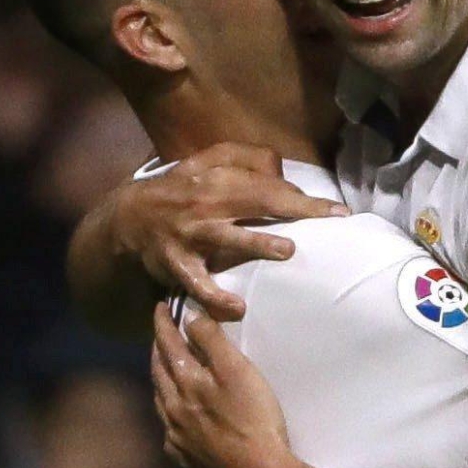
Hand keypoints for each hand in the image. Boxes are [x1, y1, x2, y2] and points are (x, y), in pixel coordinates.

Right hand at [70, 144, 347, 322]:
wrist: (129, 219)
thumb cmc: (182, 190)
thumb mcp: (207, 162)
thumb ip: (245, 159)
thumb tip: (283, 169)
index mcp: (218, 178)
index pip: (268, 184)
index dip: (304, 196)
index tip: (338, 212)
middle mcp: (206, 203)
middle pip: (256, 201)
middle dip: (294, 209)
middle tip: (328, 221)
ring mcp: (190, 234)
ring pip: (226, 238)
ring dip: (256, 244)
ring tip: (286, 251)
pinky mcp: (176, 264)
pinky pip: (197, 282)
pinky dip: (214, 296)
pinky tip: (238, 308)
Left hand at [151, 302, 299, 467]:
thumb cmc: (253, 419)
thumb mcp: (237, 371)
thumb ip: (211, 342)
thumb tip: (189, 318)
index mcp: (185, 383)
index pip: (168, 344)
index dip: (163, 322)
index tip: (160, 306)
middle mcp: (172, 409)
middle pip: (158, 371)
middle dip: (158, 347)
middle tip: (161, 332)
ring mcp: (176, 436)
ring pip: (159, 400)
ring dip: (160, 379)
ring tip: (164, 367)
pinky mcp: (184, 459)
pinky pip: (168, 428)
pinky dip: (167, 411)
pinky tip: (175, 414)